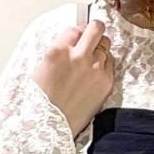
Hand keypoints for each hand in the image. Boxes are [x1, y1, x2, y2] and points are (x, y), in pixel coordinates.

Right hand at [33, 18, 115, 135]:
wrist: (53, 126)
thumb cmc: (43, 101)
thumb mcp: (42, 68)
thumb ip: (58, 50)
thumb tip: (72, 41)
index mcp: (58, 50)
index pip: (75, 28)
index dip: (78, 31)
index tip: (79, 35)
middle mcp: (79, 56)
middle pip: (96, 28)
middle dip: (95, 29)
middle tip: (93, 34)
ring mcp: (95, 68)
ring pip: (106, 44)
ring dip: (100, 48)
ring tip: (91, 59)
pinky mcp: (106, 81)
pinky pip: (111, 63)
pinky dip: (105, 64)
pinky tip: (95, 73)